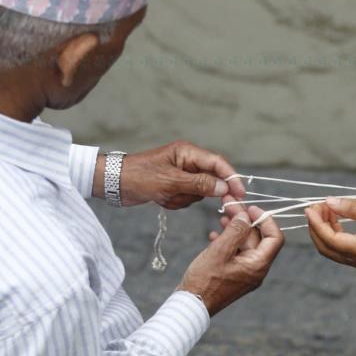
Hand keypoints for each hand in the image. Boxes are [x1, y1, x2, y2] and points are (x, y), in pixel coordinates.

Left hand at [118, 141, 245, 208]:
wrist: (114, 184)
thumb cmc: (140, 177)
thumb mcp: (170, 181)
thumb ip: (199, 184)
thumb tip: (224, 188)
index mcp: (187, 152)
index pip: (218, 163)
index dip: (231, 178)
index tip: (240, 194)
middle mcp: (187, 162)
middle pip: (210, 180)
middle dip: (198, 192)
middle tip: (184, 196)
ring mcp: (181, 175)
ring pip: (198, 192)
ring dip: (183, 199)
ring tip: (164, 196)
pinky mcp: (174, 186)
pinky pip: (186, 198)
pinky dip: (175, 202)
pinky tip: (161, 199)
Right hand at [179, 206, 283, 314]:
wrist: (190, 306)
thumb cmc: (204, 281)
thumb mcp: (220, 251)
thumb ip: (236, 230)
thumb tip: (246, 216)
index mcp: (257, 265)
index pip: (275, 238)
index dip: (265, 219)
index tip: (250, 208)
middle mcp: (255, 270)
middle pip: (257, 238)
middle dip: (244, 219)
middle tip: (229, 205)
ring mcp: (244, 273)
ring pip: (245, 244)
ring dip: (235, 228)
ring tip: (221, 216)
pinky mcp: (233, 275)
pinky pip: (236, 253)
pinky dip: (228, 241)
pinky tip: (214, 234)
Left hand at [305, 197, 355, 271]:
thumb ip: (354, 208)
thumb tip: (329, 202)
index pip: (329, 239)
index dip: (316, 223)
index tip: (309, 206)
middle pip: (326, 248)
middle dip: (316, 227)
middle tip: (315, 206)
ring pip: (334, 250)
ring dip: (325, 230)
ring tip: (326, 208)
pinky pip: (344, 249)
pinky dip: (336, 234)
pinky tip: (338, 217)